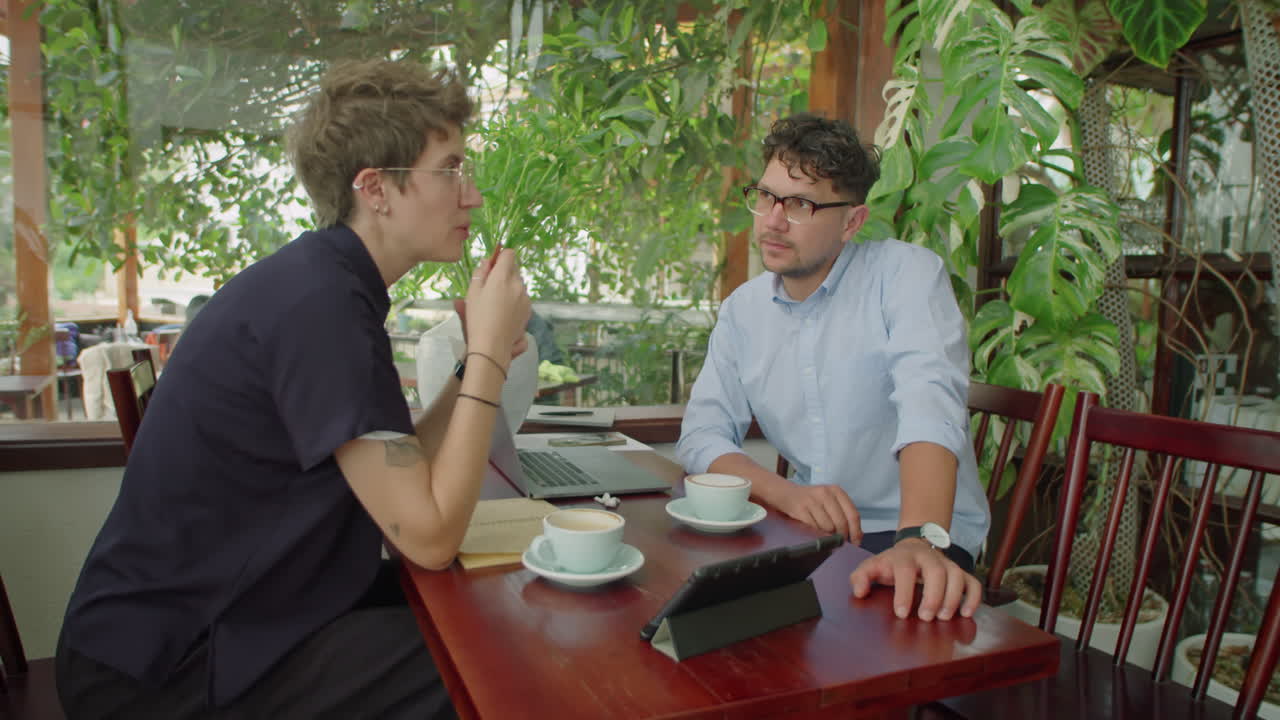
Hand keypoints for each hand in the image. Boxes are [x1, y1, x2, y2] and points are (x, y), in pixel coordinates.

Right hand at [461, 249, 530, 362]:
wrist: (492, 345)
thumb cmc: (478, 319)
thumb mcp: (472, 293)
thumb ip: (481, 273)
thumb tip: (487, 261)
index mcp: (502, 277)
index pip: (509, 254)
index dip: (500, 256)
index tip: (492, 265)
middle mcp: (517, 284)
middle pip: (514, 268)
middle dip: (504, 272)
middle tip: (490, 286)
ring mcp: (525, 297)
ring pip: (519, 283)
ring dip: (510, 285)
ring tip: (496, 301)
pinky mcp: (529, 309)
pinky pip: (522, 296)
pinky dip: (515, 298)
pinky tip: (504, 311)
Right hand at [772, 482, 860, 543]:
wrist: (786, 494)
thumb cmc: (811, 501)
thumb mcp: (829, 501)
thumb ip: (843, 514)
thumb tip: (856, 536)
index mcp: (837, 491)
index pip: (853, 514)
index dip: (856, 532)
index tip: (855, 543)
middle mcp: (826, 493)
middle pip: (841, 523)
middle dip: (841, 537)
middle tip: (839, 543)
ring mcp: (812, 501)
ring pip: (828, 527)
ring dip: (827, 536)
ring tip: (823, 534)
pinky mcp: (800, 508)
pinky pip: (813, 528)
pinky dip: (815, 534)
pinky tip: (813, 532)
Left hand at [849, 539, 981, 620]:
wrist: (913, 547)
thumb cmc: (891, 564)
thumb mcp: (872, 567)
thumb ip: (860, 577)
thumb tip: (859, 592)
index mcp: (903, 557)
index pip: (905, 571)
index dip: (904, 592)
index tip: (901, 613)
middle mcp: (928, 558)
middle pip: (936, 571)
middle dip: (933, 595)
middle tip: (925, 617)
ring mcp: (946, 564)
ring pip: (956, 575)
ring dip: (953, 598)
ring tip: (944, 618)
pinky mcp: (960, 572)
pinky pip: (973, 582)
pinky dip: (973, 597)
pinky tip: (966, 613)